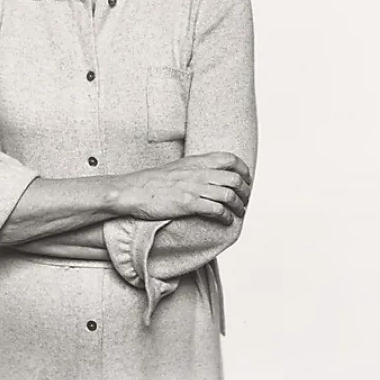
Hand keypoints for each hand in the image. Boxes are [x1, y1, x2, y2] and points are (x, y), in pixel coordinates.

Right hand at [118, 152, 251, 224]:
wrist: (133, 190)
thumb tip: (212, 175)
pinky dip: (226, 216)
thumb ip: (196, 168)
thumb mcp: (178, 167)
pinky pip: (216, 209)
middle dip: (245, 191)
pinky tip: (225, 220)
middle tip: (245, 200)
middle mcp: (198, 173)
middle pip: (234, 178)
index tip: (246, 180)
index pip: (230, 159)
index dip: (243, 170)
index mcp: (196, 162)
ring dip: (238, 206)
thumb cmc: (153, 182)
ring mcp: (193, 188)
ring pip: (229, 195)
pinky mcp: (187, 204)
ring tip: (238, 212)